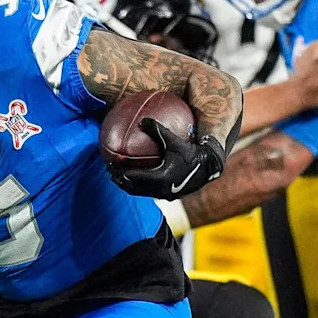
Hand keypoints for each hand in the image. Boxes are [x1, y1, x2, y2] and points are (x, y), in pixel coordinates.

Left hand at [109, 119, 225, 198]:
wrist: (208, 168)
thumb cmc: (191, 152)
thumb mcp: (174, 140)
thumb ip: (157, 130)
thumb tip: (141, 120)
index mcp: (159, 178)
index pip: (131, 176)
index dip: (118, 171)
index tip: (109, 163)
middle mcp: (160, 190)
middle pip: (132, 188)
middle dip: (119, 180)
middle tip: (110, 170)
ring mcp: (164, 195)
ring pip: (140, 192)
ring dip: (128, 185)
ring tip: (119, 176)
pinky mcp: (169, 196)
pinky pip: (149, 192)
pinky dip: (140, 186)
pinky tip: (137, 176)